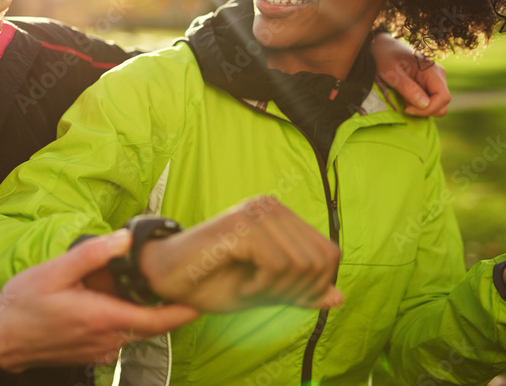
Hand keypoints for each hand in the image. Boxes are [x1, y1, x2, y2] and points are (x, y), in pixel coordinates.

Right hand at [0, 230, 199, 370]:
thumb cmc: (23, 304)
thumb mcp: (54, 271)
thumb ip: (92, 254)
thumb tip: (124, 239)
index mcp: (102, 317)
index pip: (156, 321)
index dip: (183, 312)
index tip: (202, 300)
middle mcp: (106, 339)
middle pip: (151, 326)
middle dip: (169, 308)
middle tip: (180, 283)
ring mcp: (99, 350)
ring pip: (135, 331)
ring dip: (145, 312)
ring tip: (150, 285)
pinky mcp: (91, 354)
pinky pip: (119, 336)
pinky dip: (126, 319)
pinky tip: (117, 299)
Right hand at [140, 196, 342, 312]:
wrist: (166, 277)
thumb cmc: (213, 281)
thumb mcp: (266, 291)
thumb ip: (301, 291)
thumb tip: (339, 297)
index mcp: (281, 216)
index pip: (329, 253)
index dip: (316, 286)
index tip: (284, 298)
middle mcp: (271, 206)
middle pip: (319, 260)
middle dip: (296, 291)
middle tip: (263, 297)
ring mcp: (255, 212)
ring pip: (300, 264)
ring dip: (275, 290)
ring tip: (247, 289)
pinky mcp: (241, 225)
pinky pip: (276, 264)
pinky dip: (260, 287)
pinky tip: (239, 286)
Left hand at [370, 32, 449, 116]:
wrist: (384, 47)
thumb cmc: (385, 57)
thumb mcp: (391, 72)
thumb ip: (407, 87)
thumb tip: (424, 104)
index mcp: (433, 71)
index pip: (444, 98)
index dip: (428, 109)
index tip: (407, 109)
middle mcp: (439, 76)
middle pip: (442, 105)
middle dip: (424, 111)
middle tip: (404, 104)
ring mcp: (436, 81)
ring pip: (437, 105)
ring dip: (421, 109)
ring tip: (403, 98)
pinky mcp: (430, 85)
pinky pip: (430, 102)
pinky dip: (418, 105)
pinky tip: (405, 96)